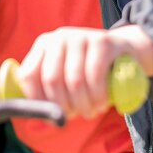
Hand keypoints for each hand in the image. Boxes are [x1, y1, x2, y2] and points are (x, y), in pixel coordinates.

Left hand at [16, 25, 152, 118]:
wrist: (123, 50)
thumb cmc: (87, 70)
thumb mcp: (64, 74)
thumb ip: (47, 89)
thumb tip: (36, 116)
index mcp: (43, 45)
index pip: (29, 75)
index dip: (38, 100)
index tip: (51, 114)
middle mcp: (59, 37)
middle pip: (51, 79)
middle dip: (63, 105)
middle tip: (75, 116)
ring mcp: (80, 37)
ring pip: (74, 81)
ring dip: (83, 104)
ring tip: (90, 112)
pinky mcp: (103, 42)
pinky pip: (95, 75)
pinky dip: (97, 96)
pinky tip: (101, 103)